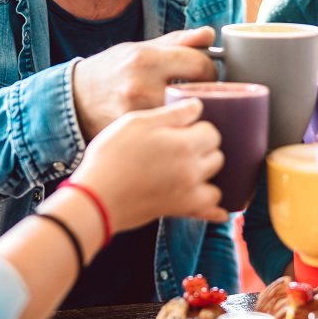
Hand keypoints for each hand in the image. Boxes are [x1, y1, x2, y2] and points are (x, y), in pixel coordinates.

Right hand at [69, 98, 226, 231]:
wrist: (96, 196)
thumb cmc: (111, 156)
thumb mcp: (136, 123)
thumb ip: (172, 114)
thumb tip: (197, 106)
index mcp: (185, 145)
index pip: (212, 133)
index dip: (199, 128)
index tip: (185, 130)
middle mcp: (193, 170)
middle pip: (217, 156)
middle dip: (205, 150)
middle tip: (183, 148)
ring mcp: (189, 193)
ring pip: (216, 183)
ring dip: (209, 176)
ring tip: (191, 171)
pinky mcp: (180, 210)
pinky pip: (209, 211)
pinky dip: (215, 210)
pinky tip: (220, 210)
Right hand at [73, 27, 217, 140]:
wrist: (76, 100)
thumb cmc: (113, 71)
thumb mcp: (140, 49)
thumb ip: (178, 42)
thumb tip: (208, 34)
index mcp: (145, 59)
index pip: (199, 65)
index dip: (211, 71)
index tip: (208, 76)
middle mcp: (141, 86)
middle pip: (196, 94)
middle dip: (204, 96)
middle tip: (200, 97)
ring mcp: (138, 114)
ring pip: (186, 119)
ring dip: (192, 116)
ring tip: (186, 112)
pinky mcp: (136, 136)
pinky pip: (170, 135)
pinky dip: (176, 131)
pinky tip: (171, 127)